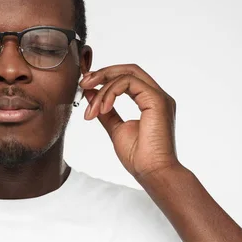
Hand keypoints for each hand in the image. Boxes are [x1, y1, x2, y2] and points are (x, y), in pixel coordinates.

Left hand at [80, 64, 180, 179]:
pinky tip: (102, 108)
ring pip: (127, 74)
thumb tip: (91, 93)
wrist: (152, 173)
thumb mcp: (115, 128)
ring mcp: (158, 97)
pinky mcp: (157, 100)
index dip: (105, 76)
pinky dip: (111, 92)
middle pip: (128, 69)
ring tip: (92, 109)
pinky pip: (129, 82)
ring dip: (103, 87)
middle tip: (83, 83)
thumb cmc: (139, 157)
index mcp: (149, 101)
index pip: (127, 77)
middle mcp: (156, 96)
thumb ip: (105, 110)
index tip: (85, 86)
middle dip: (103, 73)